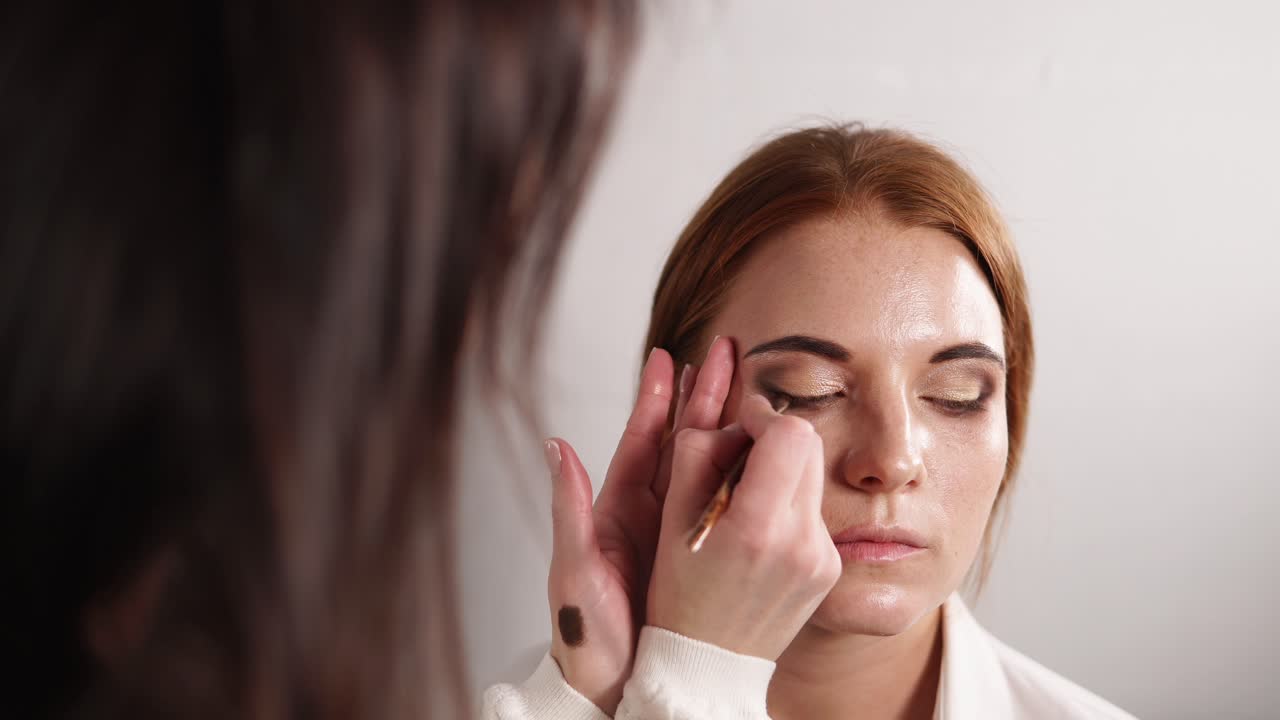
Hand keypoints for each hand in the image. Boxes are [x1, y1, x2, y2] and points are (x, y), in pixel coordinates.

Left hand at [545, 339, 735, 712]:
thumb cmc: (586, 635)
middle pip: (682, 442)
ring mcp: (680, 533)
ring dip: (727, 426)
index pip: (643, 441)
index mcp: (617, 510)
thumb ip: (569, 509)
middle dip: (703, 397)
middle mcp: (650, 514)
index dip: (656, 400)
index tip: (669, 357)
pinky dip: (744, 475)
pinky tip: (766, 454)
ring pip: (709, 468)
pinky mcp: (705, 555)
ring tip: (749, 386)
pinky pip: (727, 506)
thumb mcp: (575, 570)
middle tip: (726, 353)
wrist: (619, 687)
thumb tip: (555, 445)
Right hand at [646, 394, 841, 660]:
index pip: (789, 434)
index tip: (739, 424)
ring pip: (813, 474)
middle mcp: (801, 542)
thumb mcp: (670, 517)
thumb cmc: (681, 594)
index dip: (760, 416)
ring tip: (744, 497)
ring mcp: (822, 556)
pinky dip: (788, 506)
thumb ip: (698, 453)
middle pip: (809, 445)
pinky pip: (814, 511)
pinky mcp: (830, 567)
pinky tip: (760, 532)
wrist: (709, 661)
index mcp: (758, 527)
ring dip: (781, 470)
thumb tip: (730, 422)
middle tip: (739, 455)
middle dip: (773, 438)